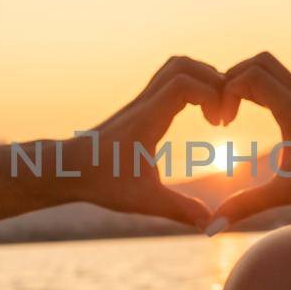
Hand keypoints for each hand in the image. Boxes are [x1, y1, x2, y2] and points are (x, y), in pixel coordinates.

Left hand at [63, 56, 227, 230]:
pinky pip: (171, 78)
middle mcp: (146, 102)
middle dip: (213, 81)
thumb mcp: (144, 200)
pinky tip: (199, 115)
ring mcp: (142, 100)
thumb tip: (211, 225)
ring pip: (176, 66)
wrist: (69, 168)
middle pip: (184, 64)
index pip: (184, 83)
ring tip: (214, 112)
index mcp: (148, 118)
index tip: (219, 123)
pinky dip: (192, 85)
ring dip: (203, 79)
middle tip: (222, 114)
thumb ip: (180, 210)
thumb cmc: (102, 182)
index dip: (211, 95)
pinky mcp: (141, 106)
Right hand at [210, 52, 290, 228]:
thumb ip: (246, 206)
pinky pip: (277, 80)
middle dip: (232, 78)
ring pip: (269, 66)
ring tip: (229, 112)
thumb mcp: (287, 194)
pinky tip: (246, 114)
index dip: (227, 91)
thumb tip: (210, 228)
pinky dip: (256, 87)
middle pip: (259, 61)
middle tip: (221, 111)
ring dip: (243, 81)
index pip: (252, 75)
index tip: (222, 123)